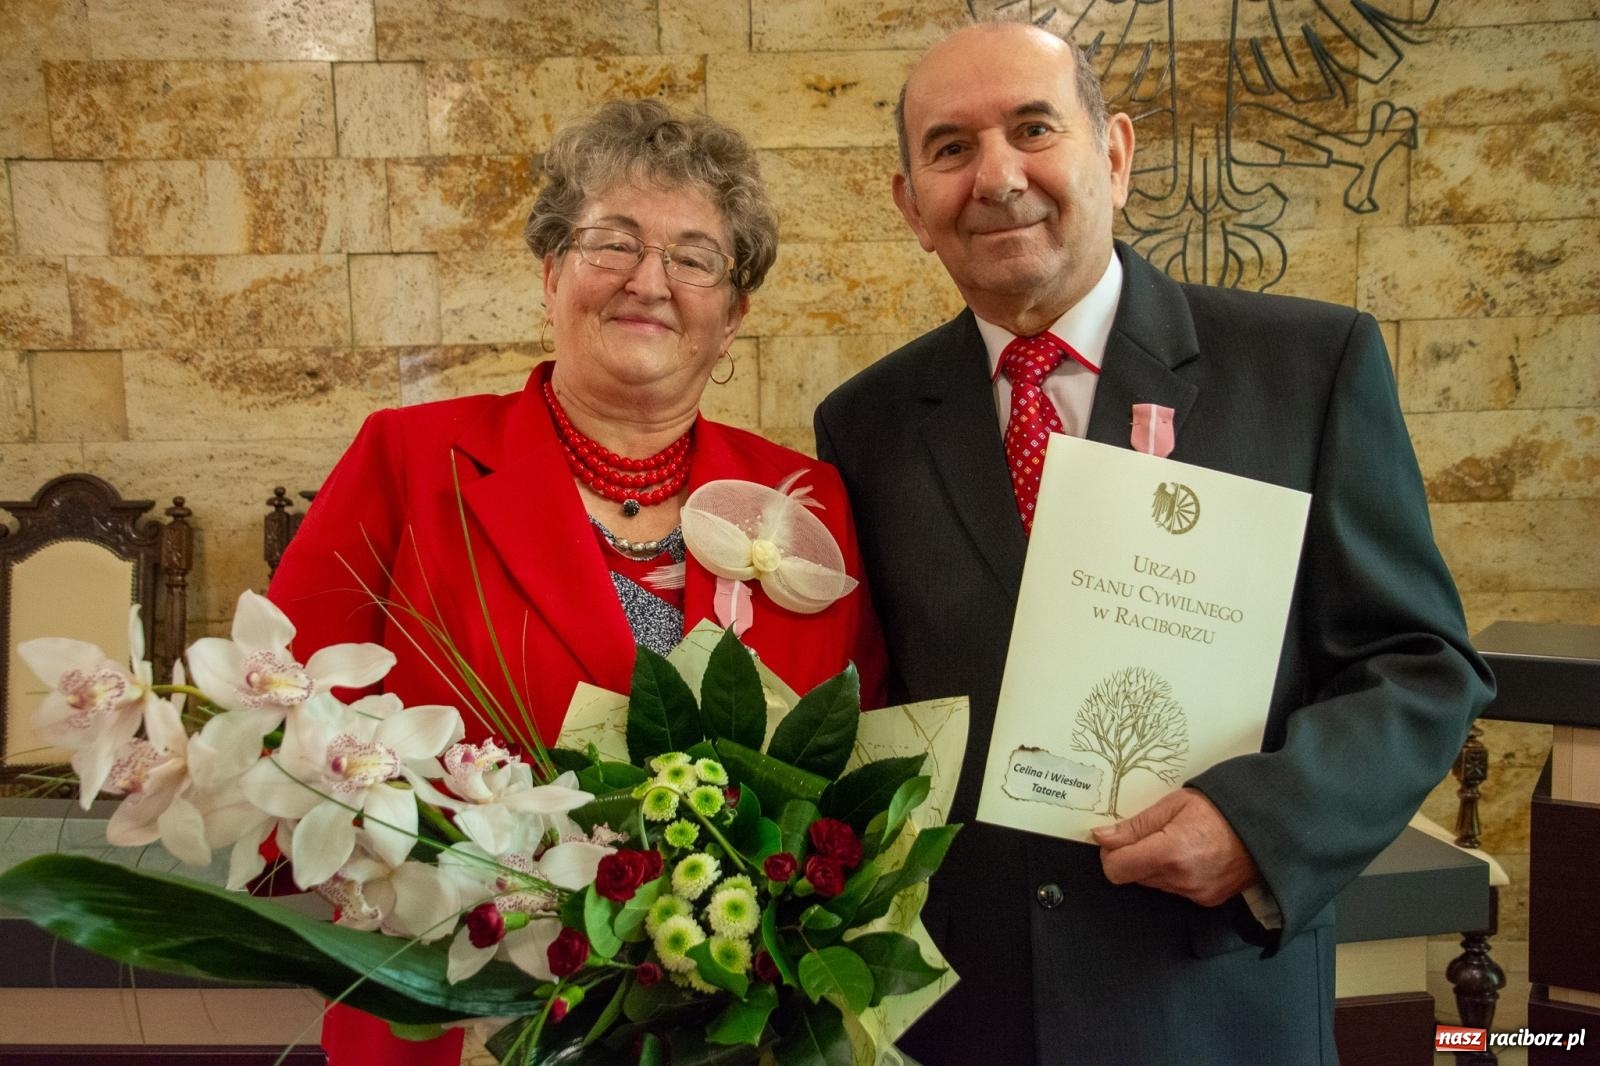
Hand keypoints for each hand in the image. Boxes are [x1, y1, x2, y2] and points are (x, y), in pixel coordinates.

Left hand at [1091, 788, 1259, 907]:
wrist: (1265, 827)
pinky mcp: (1206, 900)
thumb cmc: (1222, 809)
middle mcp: (1181, 879)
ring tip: (1177, 841)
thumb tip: (1102, 837)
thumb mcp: (1173, 805)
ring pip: (1153, 883)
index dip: (1110, 853)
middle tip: (1153, 834)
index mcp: (1170, 852)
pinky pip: (1174, 889)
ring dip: (1154, 865)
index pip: (1116, 869)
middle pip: (1133, 876)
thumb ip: (1135, 825)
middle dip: (1134, 856)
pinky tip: (1191, 855)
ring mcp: (1195, 893)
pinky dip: (1174, 875)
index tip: (1117, 839)